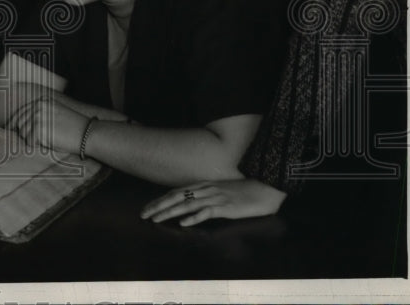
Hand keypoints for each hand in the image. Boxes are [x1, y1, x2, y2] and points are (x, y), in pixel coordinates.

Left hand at [8, 96, 87, 154]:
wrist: (87, 133)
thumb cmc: (73, 128)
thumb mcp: (55, 115)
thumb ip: (40, 116)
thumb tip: (21, 127)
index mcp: (41, 102)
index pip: (20, 113)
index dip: (13, 124)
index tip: (9, 132)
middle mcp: (37, 106)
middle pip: (19, 123)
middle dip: (23, 134)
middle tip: (30, 142)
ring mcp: (37, 116)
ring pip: (23, 133)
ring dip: (31, 140)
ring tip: (45, 141)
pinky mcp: (38, 129)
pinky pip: (29, 142)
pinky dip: (36, 146)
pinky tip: (47, 143)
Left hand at [140, 178, 286, 225]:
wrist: (266, 188)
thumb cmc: (245, 191)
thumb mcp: (221, 191)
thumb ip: (207, 196)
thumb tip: (191, 206)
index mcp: (203, 185)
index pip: (176, 192)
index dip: (160, 200)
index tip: (147, 208)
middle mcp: (206, 189)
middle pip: (176, 197)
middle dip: (158, 206)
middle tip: (143, 215)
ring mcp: (215, 197)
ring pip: (187, 205)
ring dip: (169, 212)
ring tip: (156, 219)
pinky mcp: (225, 206)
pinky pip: (206, 212)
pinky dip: (193, 217)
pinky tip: (183, 223)